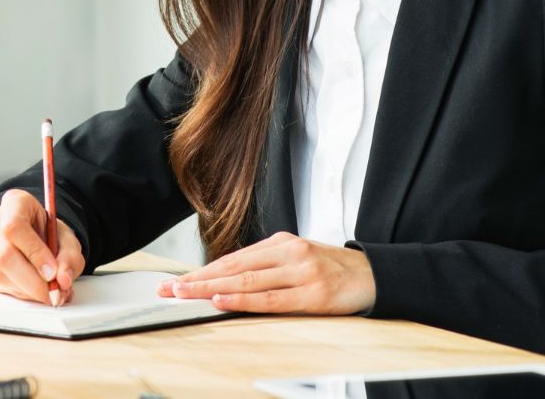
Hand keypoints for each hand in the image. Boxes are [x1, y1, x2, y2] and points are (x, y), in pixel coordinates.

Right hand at [0, 188, 85, 304]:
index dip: (34, 252)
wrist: (36, 236)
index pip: (14, 226)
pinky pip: (2, 287)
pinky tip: (38, 289)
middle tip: (55, 290)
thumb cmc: (48, 232)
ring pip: (1, 275)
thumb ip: (70, 255)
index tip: (53, 271)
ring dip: (31, 290)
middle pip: (4, 255)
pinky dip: (25, 294)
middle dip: (33, 280)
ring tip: (52, 290)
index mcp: (14, 203)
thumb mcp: (67, 237)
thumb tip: (63, 279)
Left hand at [156, 230, 375, 314]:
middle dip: (197, 280)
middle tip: (169, 289)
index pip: (232, 259)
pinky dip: (244, 300)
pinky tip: (223, 301)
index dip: (201, 271)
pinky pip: (271, 299)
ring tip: (185, 295)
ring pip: (247, 282)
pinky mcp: (314, 293)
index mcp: (280, 243)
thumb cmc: (332, 270)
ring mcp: (301, 271)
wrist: (374, 275)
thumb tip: (227, 280)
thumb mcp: (297, 259)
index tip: (176, 282)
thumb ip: (266, 267)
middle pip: (233, 268)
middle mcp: (288, 252)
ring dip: (211, 290)